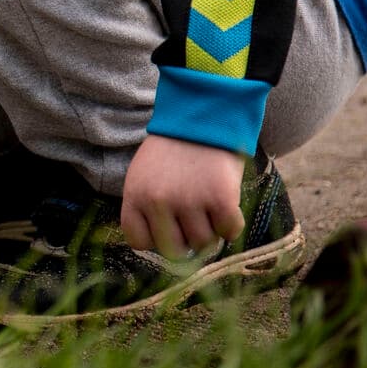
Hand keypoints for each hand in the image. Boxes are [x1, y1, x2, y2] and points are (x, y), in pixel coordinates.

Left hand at [120, 134, 245, 255]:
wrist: (203, 117)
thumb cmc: (173, 151)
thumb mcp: (144, 174)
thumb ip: (146, 207)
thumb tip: (163, 246)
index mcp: (135, 195)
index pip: (138, 241)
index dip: (155, 238)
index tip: (167, 227)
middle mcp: (159, 202)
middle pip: (172, 251)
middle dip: (184, 240)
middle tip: (192, 221)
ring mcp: (190, 202)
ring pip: (203, 243)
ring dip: (210, 229)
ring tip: (208, 204)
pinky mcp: (221, 200)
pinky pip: (229, 232)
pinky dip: (231, 224)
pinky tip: (226, 205)